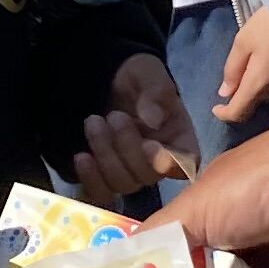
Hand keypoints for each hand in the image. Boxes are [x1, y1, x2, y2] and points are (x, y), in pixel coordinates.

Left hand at [74, 53, 197, 202]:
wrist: (112, 80)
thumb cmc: (140, 78)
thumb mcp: (151, 75)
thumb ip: (156, 93)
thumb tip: (153, 120)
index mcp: (181, 141)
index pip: (186, 164)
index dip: (169, 163)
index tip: (149, 144)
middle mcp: (160, 164)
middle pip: (148, 176)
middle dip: (127, 148)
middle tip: (114, 116)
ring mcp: (132, 173)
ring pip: (122, 184)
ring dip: (105, 156)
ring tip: (94, 123)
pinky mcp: (107, 178)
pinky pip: (101, 192)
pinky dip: (90, 178)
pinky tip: (82, 156)